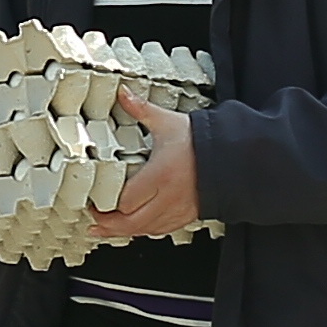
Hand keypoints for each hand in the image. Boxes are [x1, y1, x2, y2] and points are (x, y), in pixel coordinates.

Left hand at [94, 93, 197, 239]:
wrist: (233, 155)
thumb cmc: (202, 142)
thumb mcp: (167, 122)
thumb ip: (142, 109)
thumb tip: (124, 94)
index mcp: (160, 175)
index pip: (126, 201)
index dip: (106, 205)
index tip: (93, 199)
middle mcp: (168, 197)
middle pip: (132, 223)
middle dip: (109, 224)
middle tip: (94, 218)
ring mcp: (178, 209)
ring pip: (146, 230)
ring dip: (124, 232)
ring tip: (105, 229)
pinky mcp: (187, 215)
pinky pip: (162, 230)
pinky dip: (145, 231)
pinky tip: (134, 228)